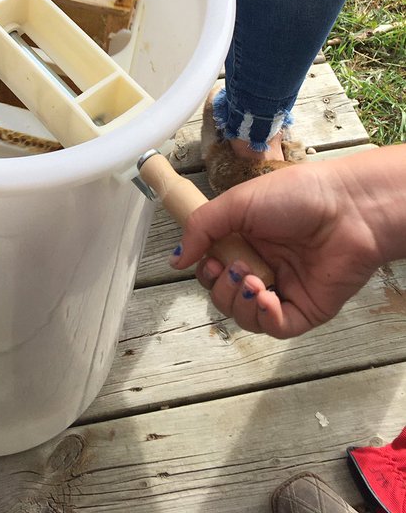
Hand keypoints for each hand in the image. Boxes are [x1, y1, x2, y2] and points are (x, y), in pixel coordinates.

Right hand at [172, 157, 385, 337]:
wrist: (347, 208)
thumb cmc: (298, 195)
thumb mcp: (237, 203)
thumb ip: (201, 228)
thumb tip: (175, 259)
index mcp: (245, 240)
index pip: (212, 269)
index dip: (205, 271)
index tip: (209, 259)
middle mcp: (262, 266)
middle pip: (224, 296)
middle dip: (221, 286)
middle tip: (235, 266)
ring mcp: (284, 290)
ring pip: (246, 316)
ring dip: (239, 301)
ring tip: (252, 278)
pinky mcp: (306, 309)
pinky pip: (275, 328)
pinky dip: (264, 317)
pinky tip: (265, 295)